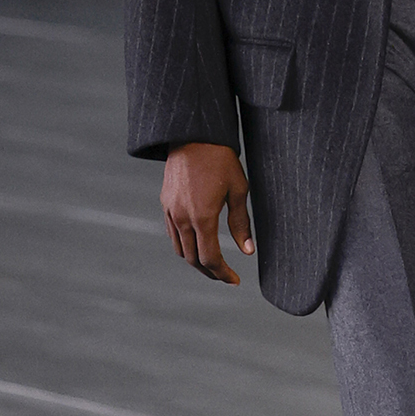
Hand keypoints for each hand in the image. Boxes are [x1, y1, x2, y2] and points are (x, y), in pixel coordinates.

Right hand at [161, 143, 253, 283]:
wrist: (194, 135)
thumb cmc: (221, 159)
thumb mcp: (238, 190)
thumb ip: (241, 223)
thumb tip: (248, 251)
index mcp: (203, 217)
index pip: (210, 258)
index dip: (223, 274)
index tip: (235, 280)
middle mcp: (183, 218)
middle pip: (193, 259)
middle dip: (210, 272)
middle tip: (225, 277)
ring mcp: (171, 211)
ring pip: (180, 249)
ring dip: (196, 261)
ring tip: (212, 265)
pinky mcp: (166, 203)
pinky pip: (173, 234)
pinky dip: (185, 246)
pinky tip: (198, 244)